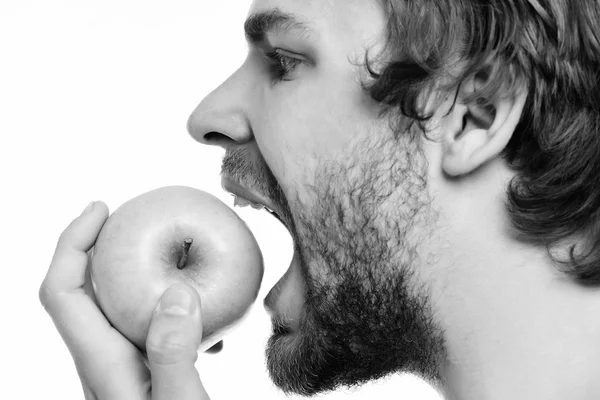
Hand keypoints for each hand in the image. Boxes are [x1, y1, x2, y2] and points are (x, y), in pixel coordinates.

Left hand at [39, 201, 209, 399]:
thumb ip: (173, 354)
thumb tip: (177, 293)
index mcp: (102, 362)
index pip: (63, 291)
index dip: (72, 242)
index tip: (102, 210)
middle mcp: (104, 359)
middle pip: (83, 288)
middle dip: (103, 244)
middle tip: (137, 215)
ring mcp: (123, 364)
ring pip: (116, 303)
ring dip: (139, 269)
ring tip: (180, 253)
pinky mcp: (145, 369)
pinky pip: (146, 321)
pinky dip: (169, 302)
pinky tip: (208, 316)